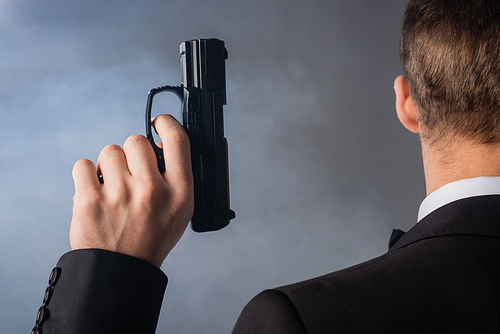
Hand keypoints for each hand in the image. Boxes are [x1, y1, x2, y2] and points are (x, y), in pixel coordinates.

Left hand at [69, 115, 193, 267]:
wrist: (120, 270)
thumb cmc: (151, 237)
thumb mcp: (180, 210)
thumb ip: (176, 176)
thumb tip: (159, 142)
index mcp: (180, 192)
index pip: (177, 140)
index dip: (166, 123)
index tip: (158, 123)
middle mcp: (152, 190)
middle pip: (136, 141)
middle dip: (131, 154)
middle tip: (130, 174)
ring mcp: (120, 194)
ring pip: (109, 151)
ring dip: (109, 165)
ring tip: (112, 188)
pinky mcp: (90, 200)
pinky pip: (83, 165)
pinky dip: (86, 175)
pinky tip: (95, 191)